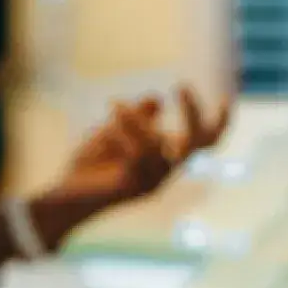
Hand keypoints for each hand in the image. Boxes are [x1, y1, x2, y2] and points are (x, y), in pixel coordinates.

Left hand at [46, 83, 231, 215]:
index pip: (204, 143)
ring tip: (113, 104)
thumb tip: (156, 99)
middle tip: (180, 86)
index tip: (225, 98)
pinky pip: (136, 155)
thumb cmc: (87, 169)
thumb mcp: (110, 133)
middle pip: (196, 144)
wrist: (61, 201)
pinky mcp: (132, 187)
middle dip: (192, 114)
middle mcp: (164, 173)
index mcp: (164, 159)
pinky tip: (107, 124)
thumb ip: (135, 118)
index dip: (220, 123)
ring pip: (156, 146)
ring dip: (135, 122)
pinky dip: (122, 134)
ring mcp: (150, 182)